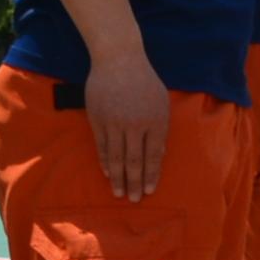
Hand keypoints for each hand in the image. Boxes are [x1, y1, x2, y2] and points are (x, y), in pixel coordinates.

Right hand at [82, 48, 169, 202]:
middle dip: (135, 182)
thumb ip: (160, 128)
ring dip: (118, 178)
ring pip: (116, 157)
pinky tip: (109, 174)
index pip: (153, 155)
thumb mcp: (161, 102)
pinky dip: (105, 162)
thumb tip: (159, 155)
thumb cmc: (144, 81)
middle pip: (135, 161)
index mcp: (155, 120)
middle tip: (134, 200)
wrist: (119, 59)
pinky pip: (102, 147)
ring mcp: (115, 123)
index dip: (151, 175)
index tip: (149, 191)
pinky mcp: (98, 120)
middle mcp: (135, 124)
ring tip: (119, 193)